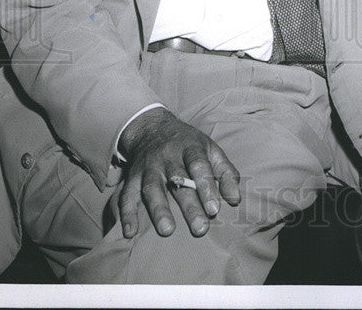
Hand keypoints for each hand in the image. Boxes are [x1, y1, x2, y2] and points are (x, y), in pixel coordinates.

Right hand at [117, 107, 239, 238]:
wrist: (152, 128)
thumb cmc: (189, 144)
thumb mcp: (211, 150)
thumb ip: (226, 173)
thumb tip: (235, 199)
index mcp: (190, 148)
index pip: (199, 166)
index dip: (207, 187)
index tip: (214, 209)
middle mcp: (168, 157)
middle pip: (178, 181)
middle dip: (189, 205)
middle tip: (200, 229)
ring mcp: (148, 167)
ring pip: (152, 188)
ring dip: (158, 209)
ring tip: (167, 231)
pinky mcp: (132, 177)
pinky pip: (126, 195)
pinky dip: (126, 213)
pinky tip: (129, 232)